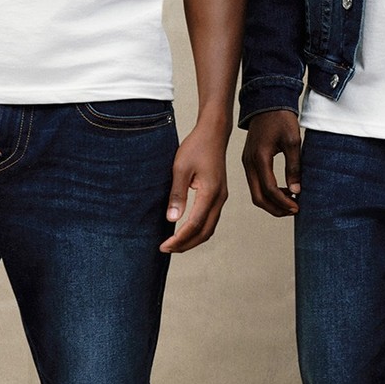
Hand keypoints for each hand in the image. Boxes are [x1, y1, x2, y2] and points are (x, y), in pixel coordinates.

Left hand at [160, 123, 229, 253]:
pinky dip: (198, 230)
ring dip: (193, 239)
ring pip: (209, 228)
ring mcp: (221, 197)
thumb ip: (177, 194)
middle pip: (205, 232)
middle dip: (186, 244)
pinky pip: (210, 219)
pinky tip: (185, 230)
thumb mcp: (181, 168)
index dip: (179, 238)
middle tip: (166, 250)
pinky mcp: (219, 195)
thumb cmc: (196, 147)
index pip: (195, 224)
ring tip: (175, 244)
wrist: (213, 133)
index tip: (163, 246)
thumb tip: (172, 219)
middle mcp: (219, 198)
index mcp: (210, 192)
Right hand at [242, 110, 301, 215]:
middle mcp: (249, 163)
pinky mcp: (248, 161)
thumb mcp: (293, 141)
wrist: (267, 102)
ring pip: (255, 192)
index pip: (269, 189)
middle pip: (258, 197)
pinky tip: (282, 191)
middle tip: (294, 210)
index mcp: (259, 158)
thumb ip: (294, 167)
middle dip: (276, 208)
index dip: (284, 202)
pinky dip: (267, 192)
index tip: (297, 207)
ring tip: (290, 203)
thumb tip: (296, 191)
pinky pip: (255, 183)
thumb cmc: (281, 119)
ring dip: (272, 202)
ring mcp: (246, 162)